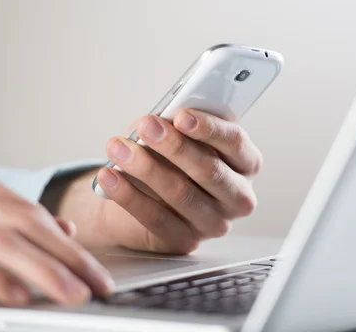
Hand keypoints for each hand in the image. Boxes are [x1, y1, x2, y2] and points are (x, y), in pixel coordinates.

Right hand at [0, 162, 114, 305]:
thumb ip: (8, 224)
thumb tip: (64, 231)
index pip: (30, 212)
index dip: (69, 245)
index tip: (97, 271)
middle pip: (23, 223)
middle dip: (68, 258)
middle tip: (99, 285)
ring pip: (0, 242)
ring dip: (44, 272)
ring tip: (73, 295)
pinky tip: (21, 299)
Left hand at [60, 110, 261, 254]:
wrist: (141, 193)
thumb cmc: (166, 156)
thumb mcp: (175, 133)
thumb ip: (176, 125)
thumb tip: (161, 120)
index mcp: (245, 163)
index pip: (236, 143)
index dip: (209, 129)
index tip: (181, 115)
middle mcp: (237, 196)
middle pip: (210, 170)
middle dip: (175, 146)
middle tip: (146, 127)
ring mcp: (215, 223)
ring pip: (182, 194)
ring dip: (145, 167)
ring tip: (118, 148)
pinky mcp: (186, 241)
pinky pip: (157, 219)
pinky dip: (129, 195)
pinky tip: (110, 177)